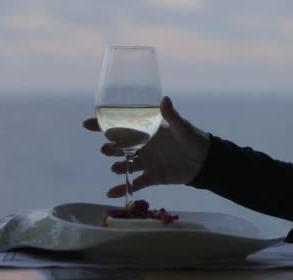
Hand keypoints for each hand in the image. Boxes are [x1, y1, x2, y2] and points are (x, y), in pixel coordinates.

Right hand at [83, 96, 210, 197]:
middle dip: (111, 147)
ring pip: (125, 164)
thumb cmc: (193, 139)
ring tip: (116, 167)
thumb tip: (165, 99)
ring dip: (118, 166)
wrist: (205, 161)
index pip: (121, 126)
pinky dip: (123, 189)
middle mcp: (143, 146)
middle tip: (107, 149)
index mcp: (147, 131)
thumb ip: (172, 116)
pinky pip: (134, 183)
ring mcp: (146, 162)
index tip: (87, 123)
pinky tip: (111, 194)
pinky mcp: (152, 177)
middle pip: (120, 146)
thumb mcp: (182, 127)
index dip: (103, 125)